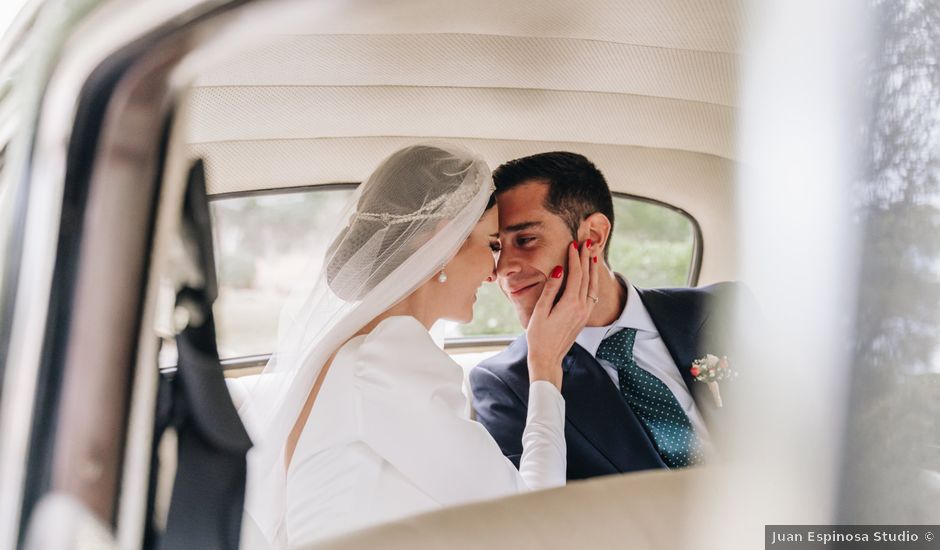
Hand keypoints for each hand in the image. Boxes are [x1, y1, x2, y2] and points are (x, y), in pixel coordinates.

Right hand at [526, 240, 599, 389]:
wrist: (548, 358)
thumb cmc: (539, 336)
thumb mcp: (540, 311)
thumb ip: (551, 289)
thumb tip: (559, 270)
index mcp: (570, 303)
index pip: (575, 274)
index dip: (574, 258)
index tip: (572, 244)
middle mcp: (582, 307)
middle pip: (587, 276)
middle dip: (586, 258)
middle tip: (586, 242)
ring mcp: (585, 312)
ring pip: (593, 285)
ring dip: (593, 268)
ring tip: (593, 253)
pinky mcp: (584, 317)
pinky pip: (592, 293)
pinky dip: (593, 280)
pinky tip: (591, 275)